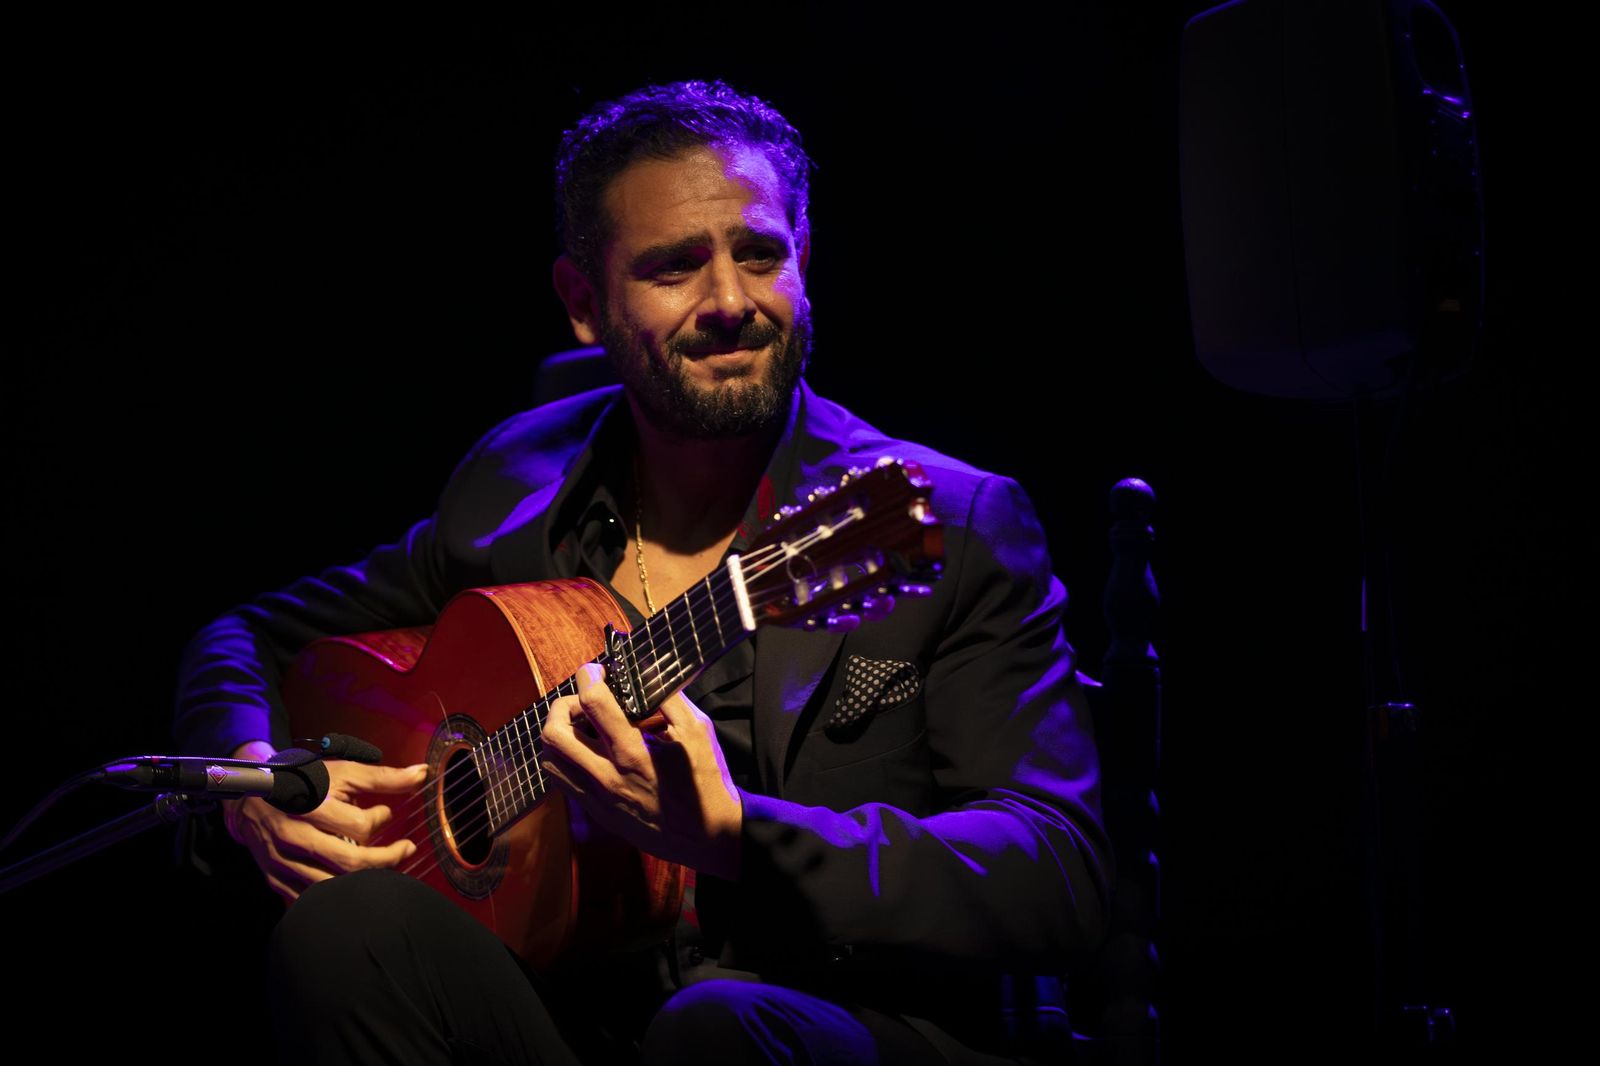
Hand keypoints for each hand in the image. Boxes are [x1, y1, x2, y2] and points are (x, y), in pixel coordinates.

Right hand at [222, 740, 425, 902]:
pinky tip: (354, 885)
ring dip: (365, 881)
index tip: (386, 813)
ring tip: (385, 869)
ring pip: (332, 885)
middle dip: (387, 860)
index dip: (381, 820)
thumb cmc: (302, 783)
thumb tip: (422, 773)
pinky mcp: (275, 879)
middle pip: (349, 862)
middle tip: (406, 850)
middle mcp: (294, 835)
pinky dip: (336, 897)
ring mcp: (282, 861)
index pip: (358, 826)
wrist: (250, 800)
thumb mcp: (341, 772)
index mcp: (311, 805)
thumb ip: (382, 777)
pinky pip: (310, 900)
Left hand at [540, 664, 742, 878]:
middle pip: (554, 732)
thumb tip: (643, 671)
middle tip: (584, 702)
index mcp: (633, 752)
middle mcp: (607, 776)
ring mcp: (597, 798)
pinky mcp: (597, 813)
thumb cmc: (706, 780)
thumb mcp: (698, 731)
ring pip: (549, 759)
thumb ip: (668, 697)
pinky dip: (565, 758)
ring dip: (559, 734)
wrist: (708, 836)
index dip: (589, 676)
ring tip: (582, 726)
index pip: (592, 702)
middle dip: (563, 705)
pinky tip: (588, 751)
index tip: (596, 670)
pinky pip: (562, 781)